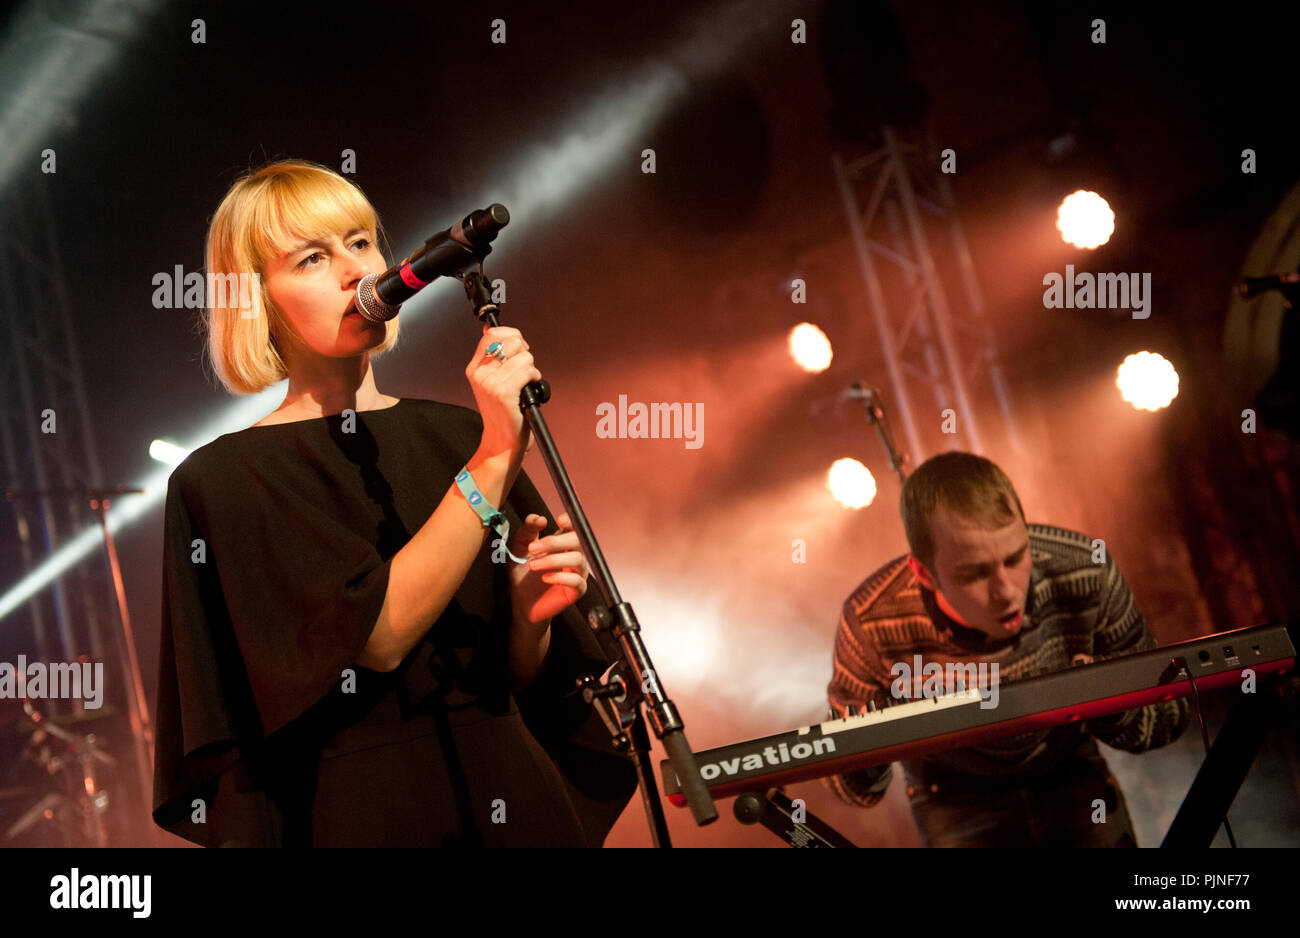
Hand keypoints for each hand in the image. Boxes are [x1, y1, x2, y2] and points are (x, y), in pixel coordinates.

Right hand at [466, 325, 541, 464]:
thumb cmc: (503, 412)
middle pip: (513, 341)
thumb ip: (494, 357)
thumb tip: (490, 328)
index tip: (518, 349)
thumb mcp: (492, 380)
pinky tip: (529, 389)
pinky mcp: (504, 392)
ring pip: (525, 357)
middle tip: (523, 370)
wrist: (502, 441)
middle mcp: (480, 373)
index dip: (512, 336)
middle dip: (525, 352)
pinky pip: (529, 371)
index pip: (492, 333)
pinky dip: (535, 378)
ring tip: (524, 384)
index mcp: (475, 367)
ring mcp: (490, 382)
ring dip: (531, 369)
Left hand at [507, 513, 588, 625]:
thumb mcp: (520, 548)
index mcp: (563, 543)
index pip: (575, 526)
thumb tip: (538, 518)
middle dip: (554, 542)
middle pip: (578, 540)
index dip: (571, 521)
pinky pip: (577, 581)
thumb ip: (528, 530)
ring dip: (553, 560)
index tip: (559, 519)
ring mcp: (578, 572)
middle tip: (532, 549)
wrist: (521, 600)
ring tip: (533, 566)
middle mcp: (574, 555)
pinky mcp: (577, 590)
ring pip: (578, 559)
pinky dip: (561, 577)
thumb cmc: (523, 574)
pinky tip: (545, 578)